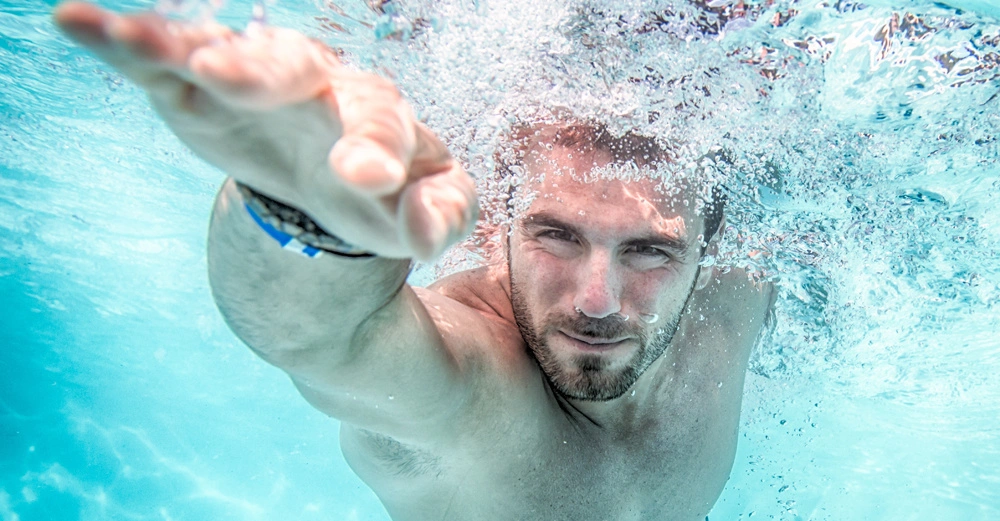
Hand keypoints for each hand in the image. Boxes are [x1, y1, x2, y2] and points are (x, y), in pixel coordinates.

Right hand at [54, 2, 477, 259]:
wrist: (331, 179)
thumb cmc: (382, 194)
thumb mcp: (421, 211)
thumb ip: (439, 217)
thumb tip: (426, 232)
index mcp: (378, 117)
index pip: (381, 124)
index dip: (373, 147)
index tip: (364, 177)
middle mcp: (318, 86)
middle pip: (293, 69)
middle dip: (263, 73)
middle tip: (229, 79)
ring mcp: (259, 82)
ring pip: (222, 51)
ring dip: (183, 45)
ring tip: (133, 41)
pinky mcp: (201, 89)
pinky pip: (165, 56)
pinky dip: (126, 40)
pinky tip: (78, 23)